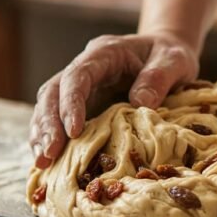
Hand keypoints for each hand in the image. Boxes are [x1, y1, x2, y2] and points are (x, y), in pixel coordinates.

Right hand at [29, 33, 198, 167]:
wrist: (168, 57)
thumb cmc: (170, 56)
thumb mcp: (174, 60)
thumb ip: (158, 77)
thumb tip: (139, 102)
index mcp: (104, 53)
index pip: (77, 76)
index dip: (71, 103)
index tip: (74, 132)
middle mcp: (86, 69)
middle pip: (53, 92)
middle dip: (48, 124)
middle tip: (49, 154)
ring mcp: (82, 88)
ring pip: (49, 107)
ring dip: (43, 134)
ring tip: (42, 163)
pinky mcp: (83, 106)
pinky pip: (59, 121)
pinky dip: (51, 140)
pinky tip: (48, 163)